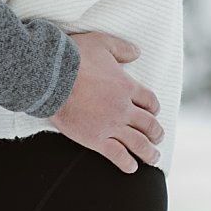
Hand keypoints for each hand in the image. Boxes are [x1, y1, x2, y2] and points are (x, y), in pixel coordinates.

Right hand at [50, 31, 162, 174]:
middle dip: (156, 133)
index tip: (154, 112)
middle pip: (149, 124)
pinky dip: (127, 163)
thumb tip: (137, 52)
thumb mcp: (102, 43)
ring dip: (149, 153)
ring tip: (153, 158)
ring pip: (138, 144)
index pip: (149, 100)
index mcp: (126, 86)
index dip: (154, 107)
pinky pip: (117, 155)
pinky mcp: (96, 139)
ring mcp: (111, 125)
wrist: (52, 77)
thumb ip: (121, 48)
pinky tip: (131, 167)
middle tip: (158, 137)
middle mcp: (123, 108)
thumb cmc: (75, 57)